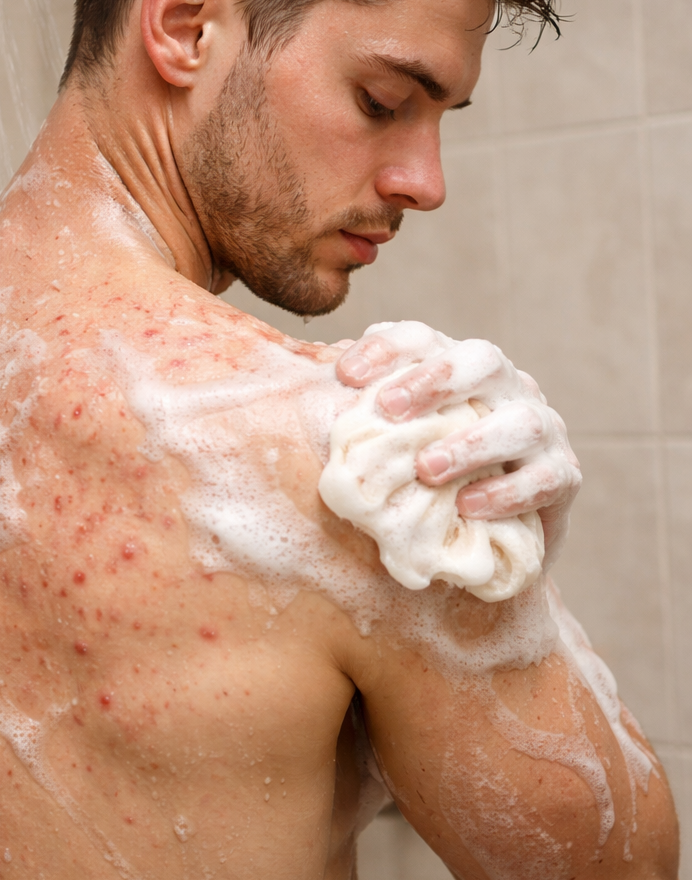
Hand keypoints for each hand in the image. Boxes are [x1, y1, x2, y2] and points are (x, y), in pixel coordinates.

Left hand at [335, 322, 580, 565]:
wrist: (491, 541)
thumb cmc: (432, 483)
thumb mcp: (397, 445)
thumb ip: (368, 420)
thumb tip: (316, 393)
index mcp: (461, 371)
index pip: (424, 338)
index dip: (386, 348)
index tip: (344, 374)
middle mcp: (507, 388)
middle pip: (483, 359)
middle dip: (435, 379)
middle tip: (388, 409)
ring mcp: (542, 430)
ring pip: (521, 421)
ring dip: (472, 443)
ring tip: (427, 468)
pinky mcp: (563, 477)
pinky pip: (545, 478)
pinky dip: (506, 492)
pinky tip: (468, 507)